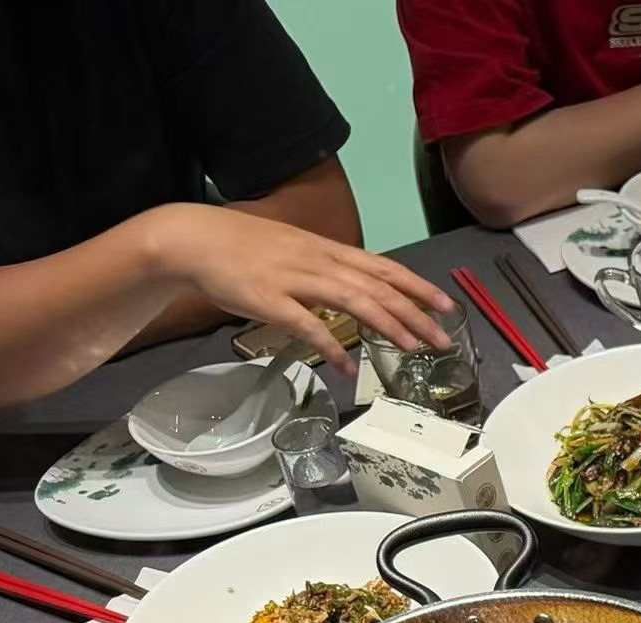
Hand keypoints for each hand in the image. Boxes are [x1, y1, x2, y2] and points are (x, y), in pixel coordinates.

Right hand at [137, 204, 453, 370]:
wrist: (193, 239)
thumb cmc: (244, 248)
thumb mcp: (296, 251)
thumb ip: (327, 270)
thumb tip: (356, 290)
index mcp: (327, 250)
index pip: (383, 267)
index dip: (418, 287)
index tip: (447, 306)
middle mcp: (318, 261)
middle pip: (378, 287)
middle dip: (415, 314)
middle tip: (442, 341)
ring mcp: (295, 279)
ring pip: (353, 301)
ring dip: (387, 326)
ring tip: (412, 350)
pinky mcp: (270, 299)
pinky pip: (307, 325)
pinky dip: (329, 345)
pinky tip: (346, 366)